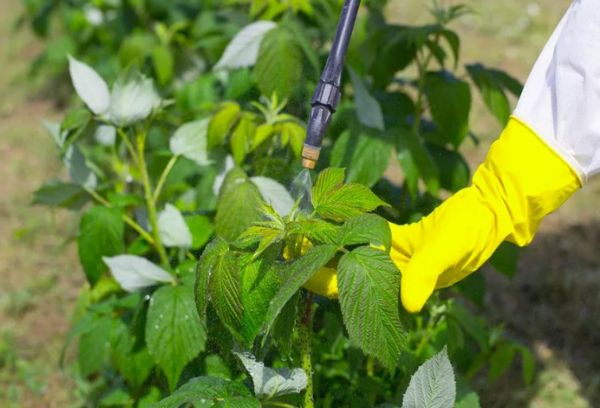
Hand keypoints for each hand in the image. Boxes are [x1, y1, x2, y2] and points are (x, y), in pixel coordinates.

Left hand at [305, 118, 580, 311]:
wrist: (489, 210)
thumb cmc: (471, 234)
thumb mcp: (447, 253)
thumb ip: (425, 276)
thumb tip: (409, 306)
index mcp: (404, 285)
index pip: (354, 289)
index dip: (325, 282)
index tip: (297, 273)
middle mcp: (395, 275)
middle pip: (347, 272)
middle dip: (319, 262)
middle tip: (289, 248)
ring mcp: (397, 258)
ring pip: (355, 254)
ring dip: (331, 245)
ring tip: (303, 233)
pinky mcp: (402, 239)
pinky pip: (370, 235)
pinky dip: (352, 228)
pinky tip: (332, 219)